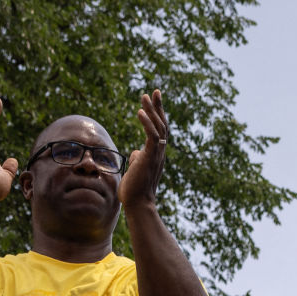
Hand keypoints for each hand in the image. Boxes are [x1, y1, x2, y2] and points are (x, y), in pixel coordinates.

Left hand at [118, 89, 167, 208]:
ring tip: (145, 96)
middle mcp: (160, 152)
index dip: (157, 114)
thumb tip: (135, 153)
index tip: (154, 100)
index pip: (159, 130)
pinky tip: (140, 111)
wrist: (138, 204)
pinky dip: (147, 122)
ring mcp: (156, 154)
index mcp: (156, 154)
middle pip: (162, 124)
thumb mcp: (136, 170)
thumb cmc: (134, 190)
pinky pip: (152, 136)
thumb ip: (137, 159)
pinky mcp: (150, 157)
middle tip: (155, 91)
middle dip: (158, 106)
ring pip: (158, 127)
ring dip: (152, 110)